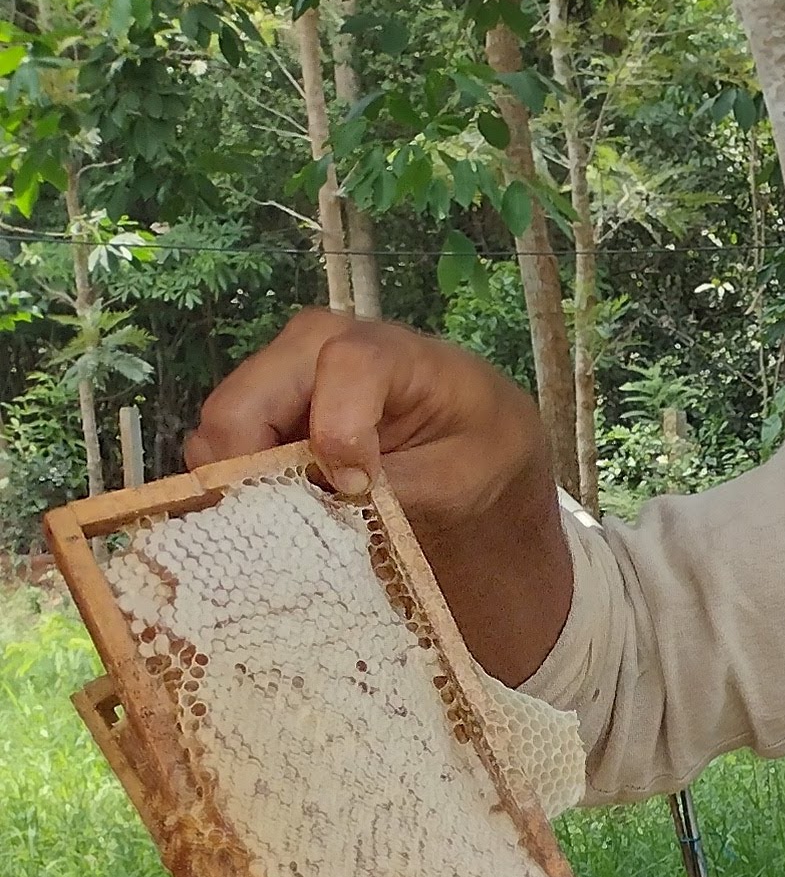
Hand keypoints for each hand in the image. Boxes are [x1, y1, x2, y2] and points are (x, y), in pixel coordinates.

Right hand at [189, 310, 573, 684]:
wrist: (471, 438)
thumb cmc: (477, 445)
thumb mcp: (462, 472)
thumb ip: (399, 484)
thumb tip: (330, 499)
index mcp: (376, 346)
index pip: (338, 370)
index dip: (339, 436)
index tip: (359, 489)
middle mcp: (307, 347)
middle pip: (238, 409)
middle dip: (257, 477)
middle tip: (296, 531)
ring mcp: (273, 381)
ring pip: (216, 439)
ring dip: (245, 492)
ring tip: (294, 529)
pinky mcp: (256, 417)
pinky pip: (220, 459)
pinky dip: (240, 496)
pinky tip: (281, 522)